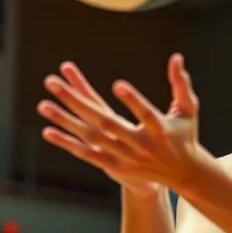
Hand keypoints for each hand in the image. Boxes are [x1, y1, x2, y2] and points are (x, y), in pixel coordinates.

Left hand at [36, 54, 204, 196]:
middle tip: (52, 82)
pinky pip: (87, 153)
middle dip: (77, 101)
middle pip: (105, 122)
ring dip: (65, 120)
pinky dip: (67, 143)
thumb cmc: (184, 136)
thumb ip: (181, 84)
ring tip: (43, 105)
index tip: (118, 84)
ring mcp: (124, 155)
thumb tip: (176, 57)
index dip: (133, 101)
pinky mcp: (114, 164)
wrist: (182, 174)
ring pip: (90, 136)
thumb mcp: (188, 109)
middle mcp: (139, 143)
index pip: (146, 114)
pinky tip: (48, 131)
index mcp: (159, 129)